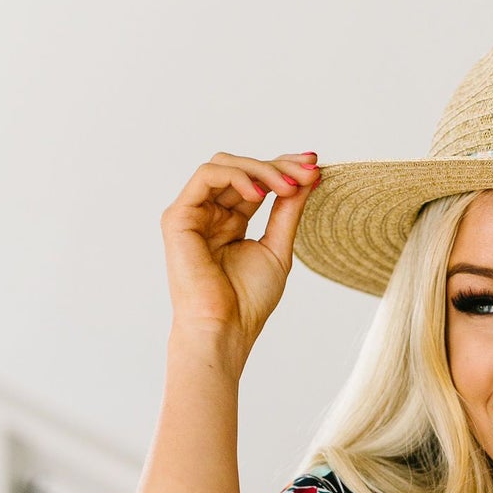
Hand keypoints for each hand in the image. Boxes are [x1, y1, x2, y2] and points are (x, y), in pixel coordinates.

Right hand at [160, 151, 320, 367]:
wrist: (224, 328)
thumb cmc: (247, 301)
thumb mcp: (278, 247)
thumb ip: (288, 211)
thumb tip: (308, 177)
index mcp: (229, 220)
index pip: (255, 180)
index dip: (283, 167)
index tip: (315, 166)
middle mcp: (209, 212)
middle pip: (242, 167)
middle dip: (278, 166)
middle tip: (309, 173)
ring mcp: (192, 212)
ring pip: (224, 164)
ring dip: (261, 169)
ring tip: (289, 187)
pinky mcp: (178, 216)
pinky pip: (206, 175)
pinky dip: (237, 176)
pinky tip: (261, 194)